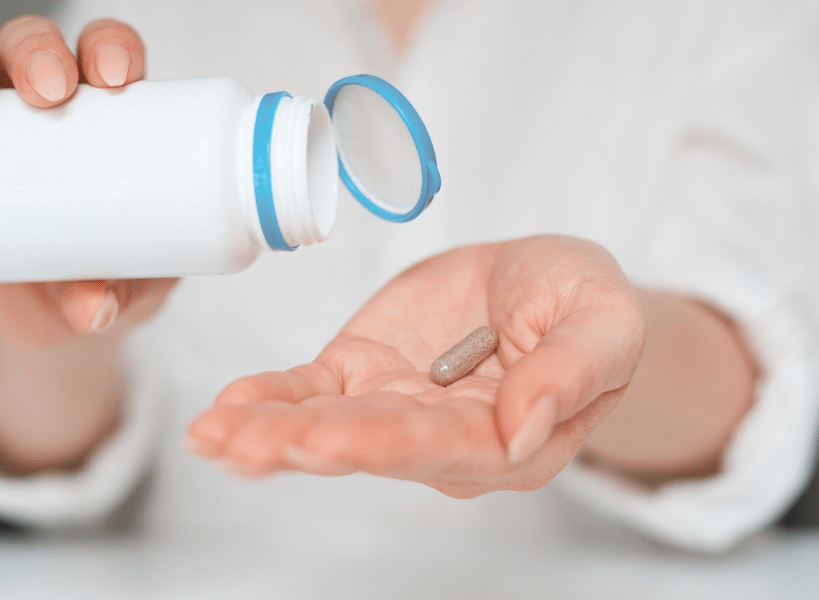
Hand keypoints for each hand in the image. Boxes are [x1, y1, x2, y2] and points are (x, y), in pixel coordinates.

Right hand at [0, 15, 175, 343]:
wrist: (63, 318)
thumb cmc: (115, 279)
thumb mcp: (128, 289)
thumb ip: (119, 295)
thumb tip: (92, 312)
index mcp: (106, 114)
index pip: (107, 55)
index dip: (111, 46)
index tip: (115, 77)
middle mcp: (43, 107)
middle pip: (33, 51)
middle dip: (37, 53)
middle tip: (50, 92)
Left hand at [186, 236, 646, 496]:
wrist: (542, 280)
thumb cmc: (583, 303)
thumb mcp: (605, 320)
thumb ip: (572, 372)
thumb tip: (523, 429)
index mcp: (511, 436)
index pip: (443, 446)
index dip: (381, 443)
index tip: (323, 439)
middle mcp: (444, 436)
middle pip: (370, 443)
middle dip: (303, 444)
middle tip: (242, 444)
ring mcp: (397, 406)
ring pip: (328, 423)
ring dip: (267, 431)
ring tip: (212, 435)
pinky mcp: (364, 374)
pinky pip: (311, 390)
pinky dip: (268, 397)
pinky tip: (227, 408)